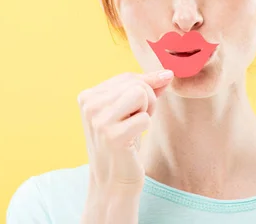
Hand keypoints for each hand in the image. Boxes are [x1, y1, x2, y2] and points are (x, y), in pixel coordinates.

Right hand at [77, 70, 173, 190]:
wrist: (113, 182)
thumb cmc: (123, 143)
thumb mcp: (130, 110)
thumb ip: (146, 88)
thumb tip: (168, 73)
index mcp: (88, 96)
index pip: (128, 76)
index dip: (145, 90)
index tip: (139, 110)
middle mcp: (89, 105)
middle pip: (137, 84)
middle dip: (147, 101)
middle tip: (135, 123)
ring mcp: (98, 120)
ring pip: (141, 94)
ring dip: (147, 112)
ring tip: (134, 128)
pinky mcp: (112, 136)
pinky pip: (145, 117)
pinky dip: (145, 128)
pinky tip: (132, 141)